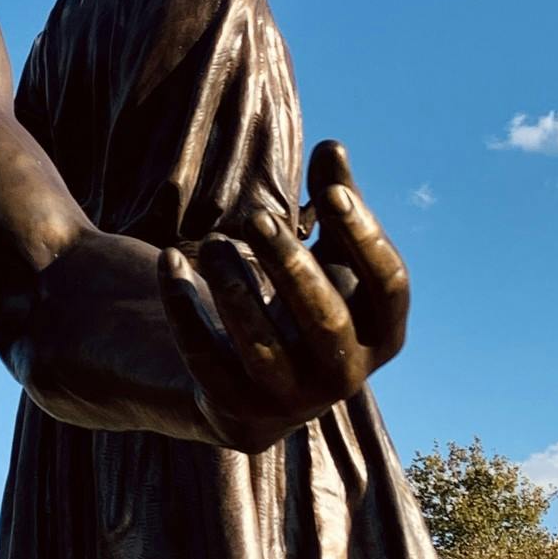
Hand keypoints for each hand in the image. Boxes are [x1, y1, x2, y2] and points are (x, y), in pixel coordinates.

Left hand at [158, 140, 408, 449]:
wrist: (262, 382)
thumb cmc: (307, 297)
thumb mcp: (328, 253)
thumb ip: (337, 201)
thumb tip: (332, 147)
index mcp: (382, 334)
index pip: (390, 287)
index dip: (366, 238)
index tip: (331, 192)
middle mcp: (345, 376)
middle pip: (326, 322)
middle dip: (291, 266)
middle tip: (256, 217)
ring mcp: (290, 401)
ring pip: (262, 348)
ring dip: (233, 289)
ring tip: (213, 244)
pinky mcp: (237, 411)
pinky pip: (205, 361)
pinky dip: (184, 310)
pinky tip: (167, 261)